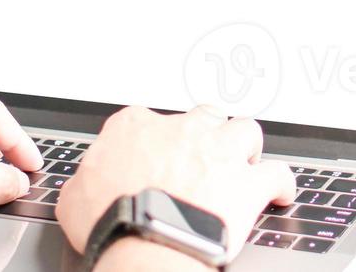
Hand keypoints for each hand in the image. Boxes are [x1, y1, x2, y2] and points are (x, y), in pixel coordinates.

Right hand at [55, 104, 295, 261]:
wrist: (147, 240)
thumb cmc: (112, 219)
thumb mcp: (74, 197)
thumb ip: (87, 179)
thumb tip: (87, 184)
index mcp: (136, 128)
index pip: (148, 120)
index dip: (156, 140)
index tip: (156, 155)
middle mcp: (183, 131)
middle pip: (203, 116)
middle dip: (206, 133)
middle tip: (202, 155)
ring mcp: (219, 152)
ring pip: (245, 130)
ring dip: (246, 147)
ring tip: (243, 162)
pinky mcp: (248, 182)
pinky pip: (277, 174)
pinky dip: (281, 183)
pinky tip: (280, 192)